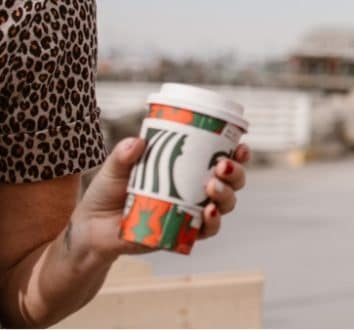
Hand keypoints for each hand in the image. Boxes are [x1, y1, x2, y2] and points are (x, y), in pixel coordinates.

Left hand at [68, 138, 250, 264]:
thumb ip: (123, 156)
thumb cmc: (107, 193)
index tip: (240, 146)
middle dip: (236, 173)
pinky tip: (209, 213)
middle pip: (232, 181)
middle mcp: (196, 190)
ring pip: (226, 204)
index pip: (222, 158)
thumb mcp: (114, 169)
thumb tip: (137, 141)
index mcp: (188, 169)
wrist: (91, 229)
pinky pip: (207, 229)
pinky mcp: (183, 233)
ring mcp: (192, 212)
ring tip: (212, 187)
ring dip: (226, 194)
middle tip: (222, 166)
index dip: (238, 154)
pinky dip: (213, 222)